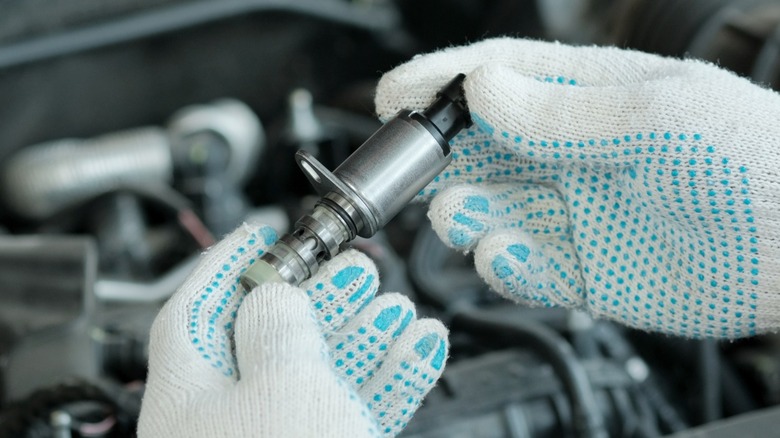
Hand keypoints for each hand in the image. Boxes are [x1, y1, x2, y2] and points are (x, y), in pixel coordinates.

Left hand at [138, 224, 447, 436]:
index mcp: (190, 395)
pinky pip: (359, 409)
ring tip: (398, 304)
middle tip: (354, 266)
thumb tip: (278, 295)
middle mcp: (228, 421)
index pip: (197, 306)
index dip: (229, 259)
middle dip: (321, 294)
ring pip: (325, 372)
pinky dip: (392, 378)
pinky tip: (422, 350)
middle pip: (272, 335)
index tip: (264, 229)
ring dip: (367, 333)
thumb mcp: (279, 381)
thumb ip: (277, 322)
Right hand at [376, 38, 779, 337]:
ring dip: (460, 212)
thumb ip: (561, 114)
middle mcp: (570, 153)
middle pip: (478, 148)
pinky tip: (505, 254)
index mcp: (588, 97)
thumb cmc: (754, 160)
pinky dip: (501, 264)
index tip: (395, 95)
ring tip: (460, 212)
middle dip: (438, 157)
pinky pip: (521, 267)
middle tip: (413, 171)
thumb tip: (481, 90)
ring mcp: (572, 212)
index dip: (441, 82)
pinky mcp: (580, 270)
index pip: (498, 78)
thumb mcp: (658, 119)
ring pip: (488, 209)